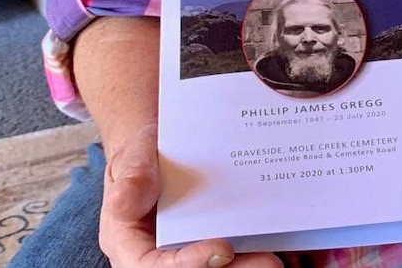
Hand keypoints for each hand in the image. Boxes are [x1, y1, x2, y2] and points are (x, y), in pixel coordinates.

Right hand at [100, 123, 282, 267]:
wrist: (159, 146)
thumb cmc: (142, 154)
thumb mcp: (132, 157)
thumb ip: (132, 177)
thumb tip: (122, 202)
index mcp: (131, 245)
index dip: (189, 265)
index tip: (223, 249)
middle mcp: (159, 256)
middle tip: (268, 263)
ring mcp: (188, 251)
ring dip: (246, 267)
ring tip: (276, 259)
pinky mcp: (212, 242)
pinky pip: (232, 255)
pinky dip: (252, 250)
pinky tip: (278, 241)